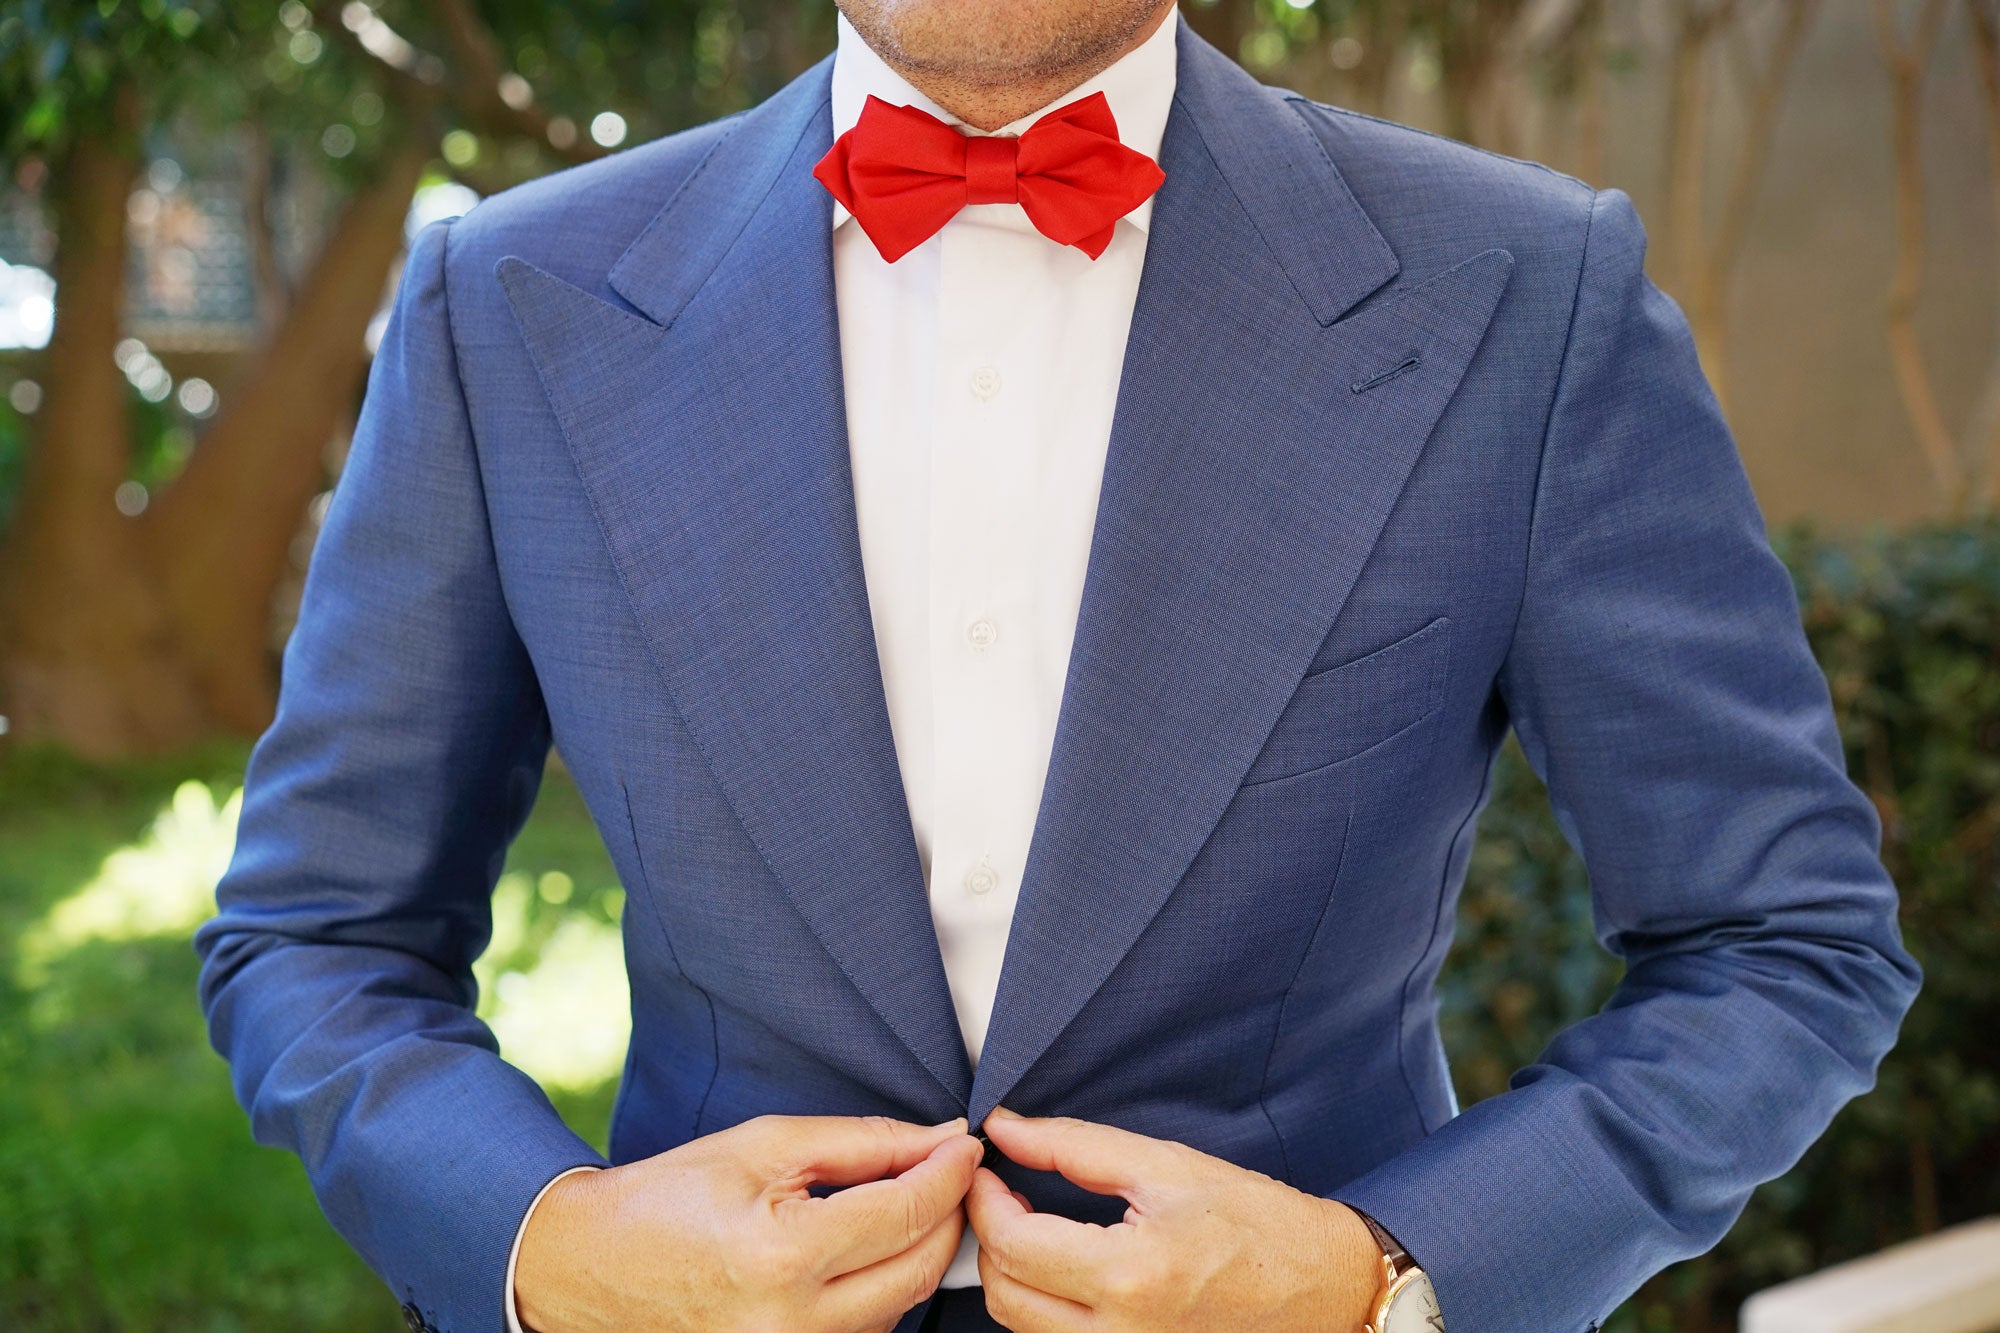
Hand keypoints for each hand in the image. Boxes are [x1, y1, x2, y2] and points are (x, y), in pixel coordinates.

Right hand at [514, 1113, 981, 1332]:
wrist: (592, 1267)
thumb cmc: (672, 1197)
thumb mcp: (765, 1146)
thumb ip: (862, 1143)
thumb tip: (937, 1138)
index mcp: (784, 1256)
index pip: (906, 1213)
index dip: (948, 1171)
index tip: (965, 1143)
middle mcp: (794, 1325)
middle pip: (920, 1269)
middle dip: (947, 1213)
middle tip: (945, 1168)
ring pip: (901, 1306)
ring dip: (917, 1252)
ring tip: (900, 1204)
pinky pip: (868, 1332)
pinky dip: (883, 1288)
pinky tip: (866, 1250)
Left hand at [966, 1107, 1383, 1331]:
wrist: (1324, 1285)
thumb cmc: (1257, 1223)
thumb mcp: (1165, 1165)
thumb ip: (1073, 1145)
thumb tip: (1006, 1129)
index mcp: (1132, 1275)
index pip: (1013, 1243)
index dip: (984, 1199)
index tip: (988, 1169)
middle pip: (1005, 1294)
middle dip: (991, 1237)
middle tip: (1005, 1194)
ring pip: (1022, 1327)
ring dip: (1013, 1275)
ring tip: (1034, 1227)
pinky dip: (1043, 1309)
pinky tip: (1064, 1270)